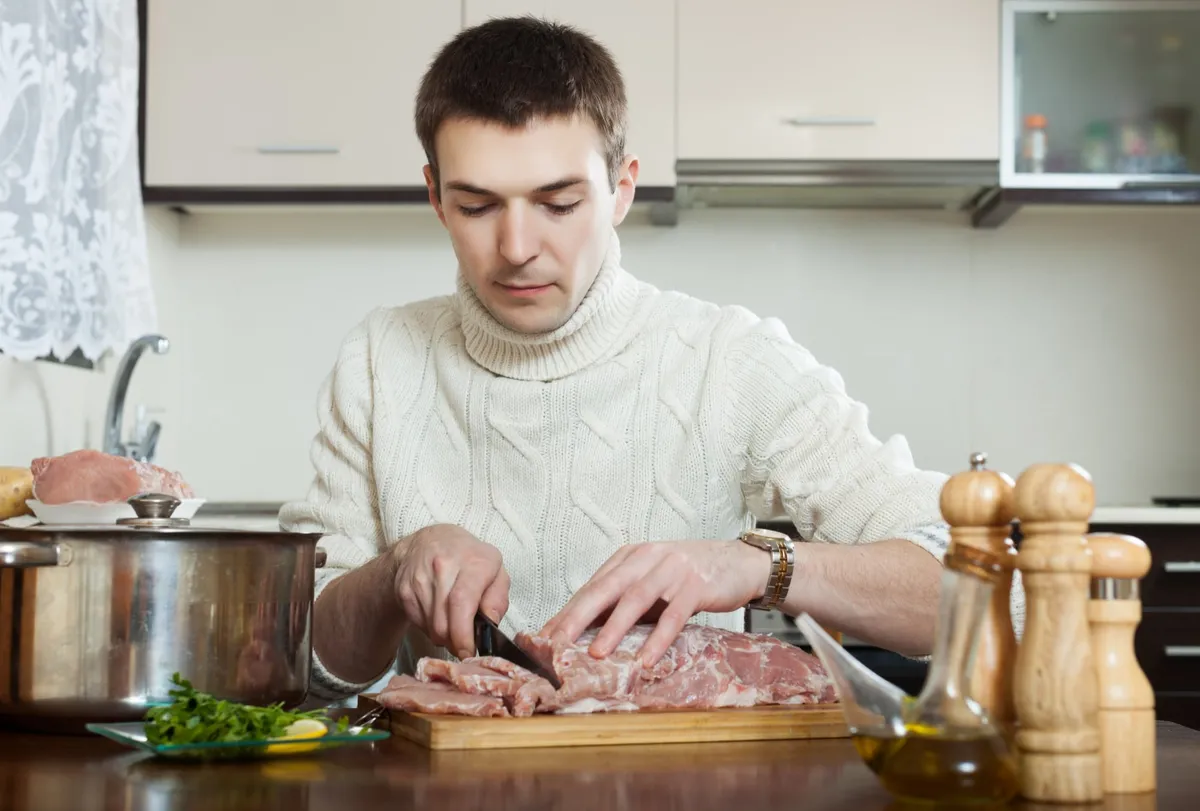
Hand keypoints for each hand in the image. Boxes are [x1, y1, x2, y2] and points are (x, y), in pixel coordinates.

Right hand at [393, 524, 509, 659]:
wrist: (429, 541)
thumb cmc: (470, 559)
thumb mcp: (496, 571)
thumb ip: (498, 599)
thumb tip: (490, 624)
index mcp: (473, 561)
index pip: (462, 602)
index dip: (464, 634)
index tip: (469, 652)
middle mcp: (443, 566)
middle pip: (444, 622)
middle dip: (455, 642)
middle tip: (464, 644)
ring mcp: (420, 578)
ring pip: (431, 627)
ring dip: (444, 637)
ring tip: (453, 626)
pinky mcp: (404, 590)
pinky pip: (418, 623)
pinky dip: (430, 629)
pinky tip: (439, 615)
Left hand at [540, 540, 771, 666]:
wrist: (739, 562)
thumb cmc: (689, 577)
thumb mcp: (651, 581)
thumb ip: (623, 599)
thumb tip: (586, 632)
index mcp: (630, 557)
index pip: (591, 586)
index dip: (567, 612)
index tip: (543, 637)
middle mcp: (646, 558)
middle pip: (604, 589)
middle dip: (577, 618)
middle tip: (556, 643)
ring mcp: (671, 570)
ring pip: (635, 600)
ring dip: (613, 628)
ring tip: (595, 653)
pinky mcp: (695, 587)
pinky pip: (673, 616)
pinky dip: (658, 638)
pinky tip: (646, 659)